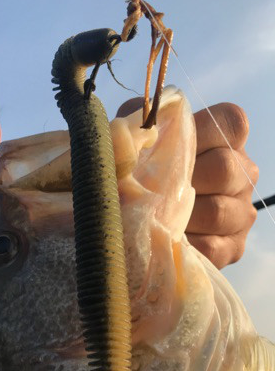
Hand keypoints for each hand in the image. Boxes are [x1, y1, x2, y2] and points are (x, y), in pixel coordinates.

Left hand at [117, 98, 258, 268]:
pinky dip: (182, 245)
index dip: (199, 133)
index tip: (166, 146)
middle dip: (180, 180)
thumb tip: (127, 134)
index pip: (231, 123)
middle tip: (149, 189)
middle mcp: (242, 173)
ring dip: (179, 217)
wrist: (140, 226)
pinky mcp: (233, 247)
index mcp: (226, 140)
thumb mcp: (138, 144)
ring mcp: (240, 211)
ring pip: (217, 211)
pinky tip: (163, 239)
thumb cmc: (141, 175)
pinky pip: (212, 246)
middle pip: (224, 168)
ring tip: (153, 217)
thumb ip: (137, 129)